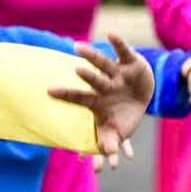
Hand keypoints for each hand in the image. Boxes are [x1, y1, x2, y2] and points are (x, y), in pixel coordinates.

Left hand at [51, 34, 154, 167]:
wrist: (141, 96)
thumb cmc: (123, 115)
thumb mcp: (118, 131)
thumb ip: (110, 142)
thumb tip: (108, 158)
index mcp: (97, 99)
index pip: (79, 98)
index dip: (66, 95)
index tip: (48, 91)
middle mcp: (104, 84)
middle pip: (93, 79)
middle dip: (86, 75)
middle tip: (76, 70)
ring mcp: (117, 72)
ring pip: (103, 62)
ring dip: (92, 55)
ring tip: (78, 47)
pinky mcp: (131, 62)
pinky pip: (123, 50)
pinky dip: (118, 42)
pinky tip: (111, 33)